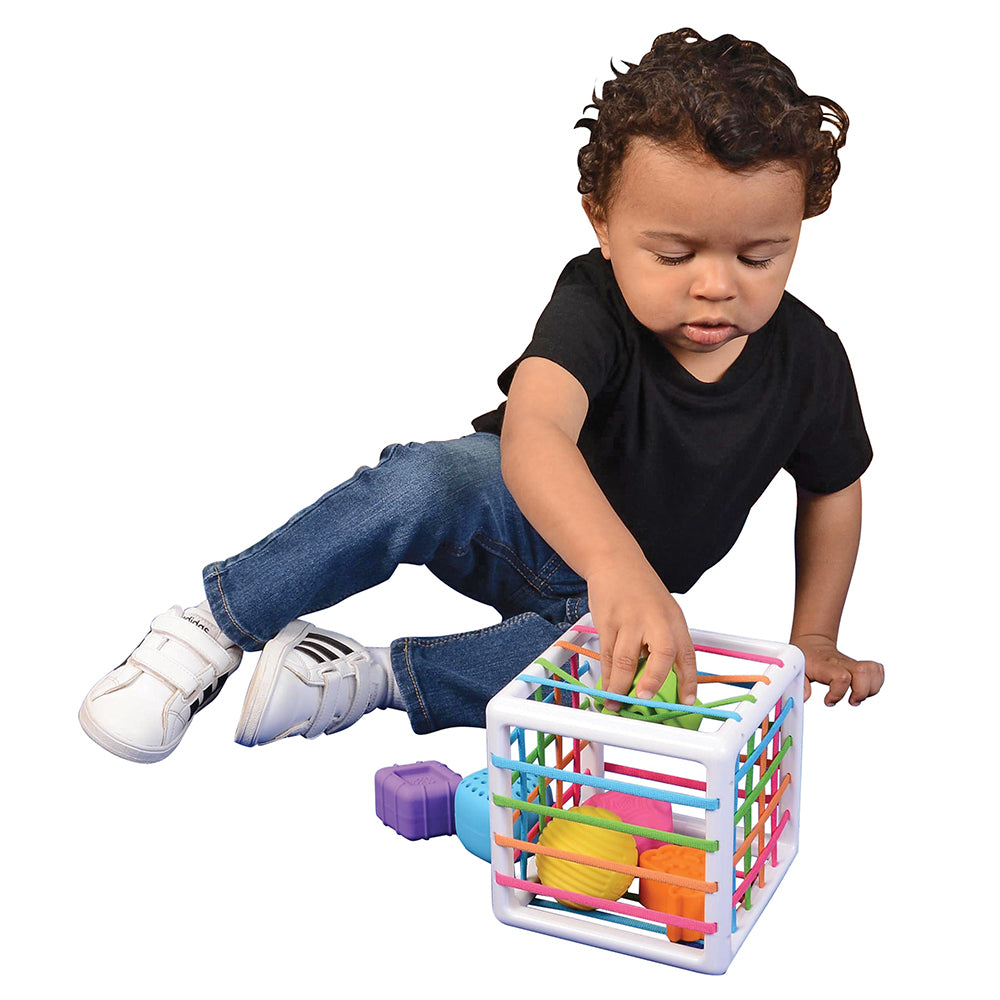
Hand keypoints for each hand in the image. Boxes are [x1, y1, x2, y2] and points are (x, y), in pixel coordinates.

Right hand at [586, 553, 697, 709]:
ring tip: (616, 704)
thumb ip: (664, 641)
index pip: (686, 654)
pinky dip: (607, 674)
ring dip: (620, 686)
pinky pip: (607, 654)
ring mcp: (629, 621)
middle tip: (644, 700)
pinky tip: (606, 687)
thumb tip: (663, 680)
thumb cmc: (641, 590)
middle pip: (660, 655)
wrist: (615, 561)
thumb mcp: (662, 612)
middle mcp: (655, 620)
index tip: (687, 702)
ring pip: (625, 660)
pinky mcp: (607, 622)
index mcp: (674, 620)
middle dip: (653, 681)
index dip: (689, 681)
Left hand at [793, 634, 883, 705]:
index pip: (841, 677)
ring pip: (873, 671)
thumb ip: (801, 684)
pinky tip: (865, 688)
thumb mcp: (797, 670)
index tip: (828, 701)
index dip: (838, 693)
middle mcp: (842, 663)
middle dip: (861, 693)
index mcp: (826, 666)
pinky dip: (877, 682)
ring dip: (871, 689)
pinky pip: (877, 670)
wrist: (812, 644)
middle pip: (862, 673)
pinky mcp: (859, 666)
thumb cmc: (805, 658)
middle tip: (851, 700)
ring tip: (858, 696)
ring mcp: (852, 663)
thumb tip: (805, 698)